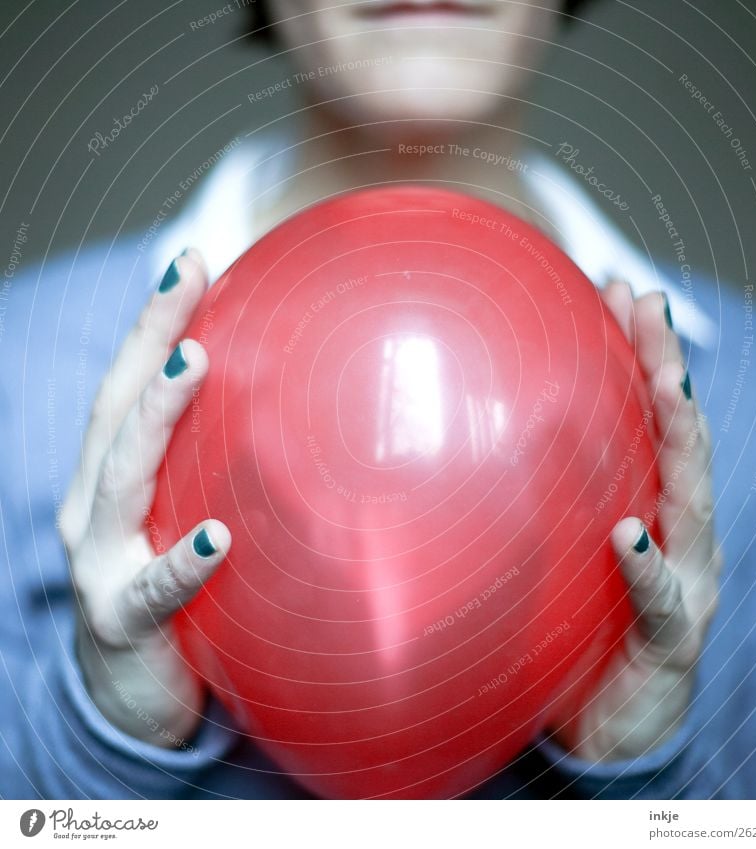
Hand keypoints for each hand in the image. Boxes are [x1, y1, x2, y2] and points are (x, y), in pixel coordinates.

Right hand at [59, 251, 230, 746]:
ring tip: (198, 365)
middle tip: (187, 272)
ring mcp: (99, 565)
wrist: (132, 700)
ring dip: (156, 419)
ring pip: (118, 481)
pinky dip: (182, 561)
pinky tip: (217, 536)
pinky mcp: (120, 623)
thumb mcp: (187, 523)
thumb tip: (304, 423)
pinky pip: (153, 590)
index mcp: (110, 481)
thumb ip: (222, 477)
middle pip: (115, 410)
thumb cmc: (175, 599)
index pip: (129, 386)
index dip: (154, 322)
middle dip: (150, 338)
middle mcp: (90, 511)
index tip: (192, 258)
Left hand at [551, 282, 721, 760]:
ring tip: (666, 381)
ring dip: (679, 437)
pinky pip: (659, 599)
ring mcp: (686, 582)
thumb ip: (538, 505)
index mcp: (653, 508)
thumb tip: (463, 449)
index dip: (641, 352)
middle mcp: (679, 534)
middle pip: (682, 437)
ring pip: (692, 501)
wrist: (611, 725)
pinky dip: (646, 565)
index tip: (614, 289)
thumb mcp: (560, 555)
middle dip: (667, 364)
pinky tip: (628, 533)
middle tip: (645, 300)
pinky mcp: (672, 638)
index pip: (650, 417)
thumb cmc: (583, 632)